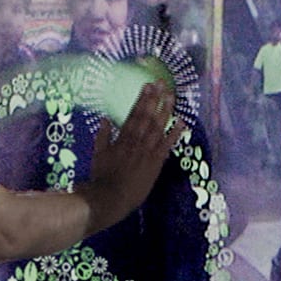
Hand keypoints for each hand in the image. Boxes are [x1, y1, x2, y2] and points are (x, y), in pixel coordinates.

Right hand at [83, 80, 185, 232]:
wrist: (110, 198)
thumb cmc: (101, 177)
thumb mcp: (98, 153)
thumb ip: (103, 136)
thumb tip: (106, 120)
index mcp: (122, 138)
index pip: (134, 114)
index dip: (143, 99)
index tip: (148, 85)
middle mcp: (136, 141)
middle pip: (148, 116)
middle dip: (155, 98)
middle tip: (162, 83)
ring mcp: (147, 152)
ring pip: (158, 127)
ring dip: (166, 110)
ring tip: (172, 95)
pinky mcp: (155, 164)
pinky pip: (167, 145)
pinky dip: (175, 134)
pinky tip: (183, 122)